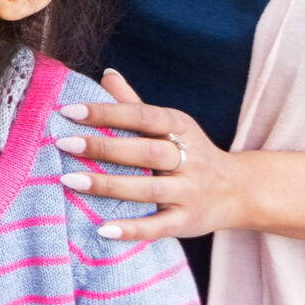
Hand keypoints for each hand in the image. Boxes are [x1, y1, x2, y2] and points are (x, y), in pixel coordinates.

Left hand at [58, 69, 241, 241]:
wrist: (241, 192)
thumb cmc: (190, 152)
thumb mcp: (170, 125)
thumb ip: (135, 103)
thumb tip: (106, 74)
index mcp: (181, 128)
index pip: (143, 116)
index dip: (107, 112)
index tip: (69, 110)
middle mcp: (190, 160)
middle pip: (147, 152)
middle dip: (104, 147)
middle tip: (63, 143)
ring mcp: (191, 192)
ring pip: (149, 189)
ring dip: (108, 185)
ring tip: (69, 180)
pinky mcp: (188, 222)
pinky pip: (159, 227)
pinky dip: (132, 229)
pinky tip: (102, 229)